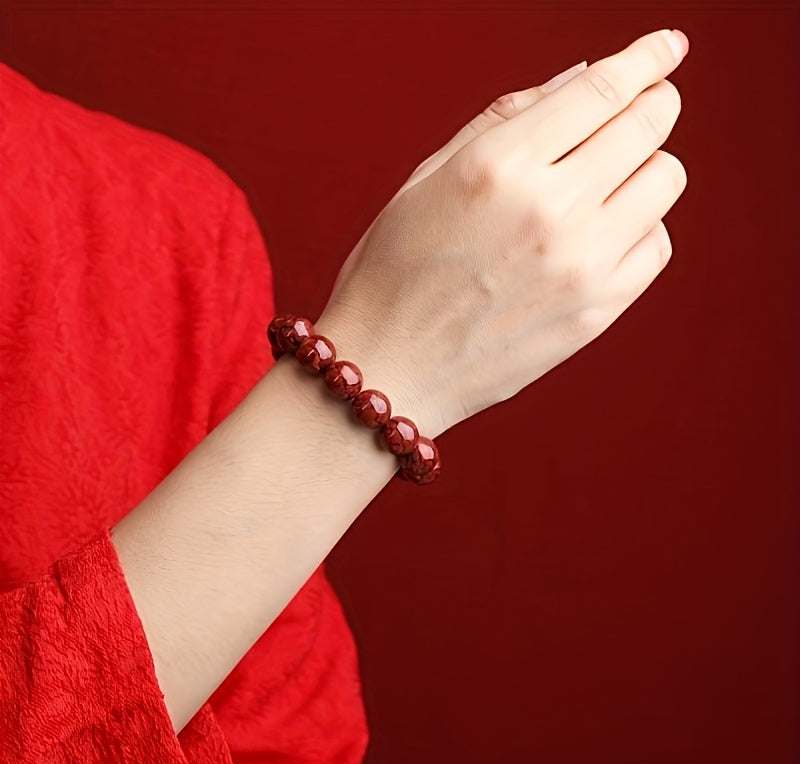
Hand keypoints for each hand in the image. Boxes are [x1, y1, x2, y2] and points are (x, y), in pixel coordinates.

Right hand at [317, 28, 688, 438]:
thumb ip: (503, 120)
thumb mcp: (426, 179)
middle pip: (649, 126)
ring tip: (608, 180)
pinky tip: (603, 232)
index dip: (646, 56)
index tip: (668, 44)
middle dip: (654, 100)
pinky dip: (641, 226)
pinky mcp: (596, 313)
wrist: (389, 369)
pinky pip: (656, 245)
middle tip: (646, 102)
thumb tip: (580, 79)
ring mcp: (580, 267)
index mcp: (498, 166)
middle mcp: (549, 211)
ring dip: (645, 166)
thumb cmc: (392, 273)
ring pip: (665, 181)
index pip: (602, 89)